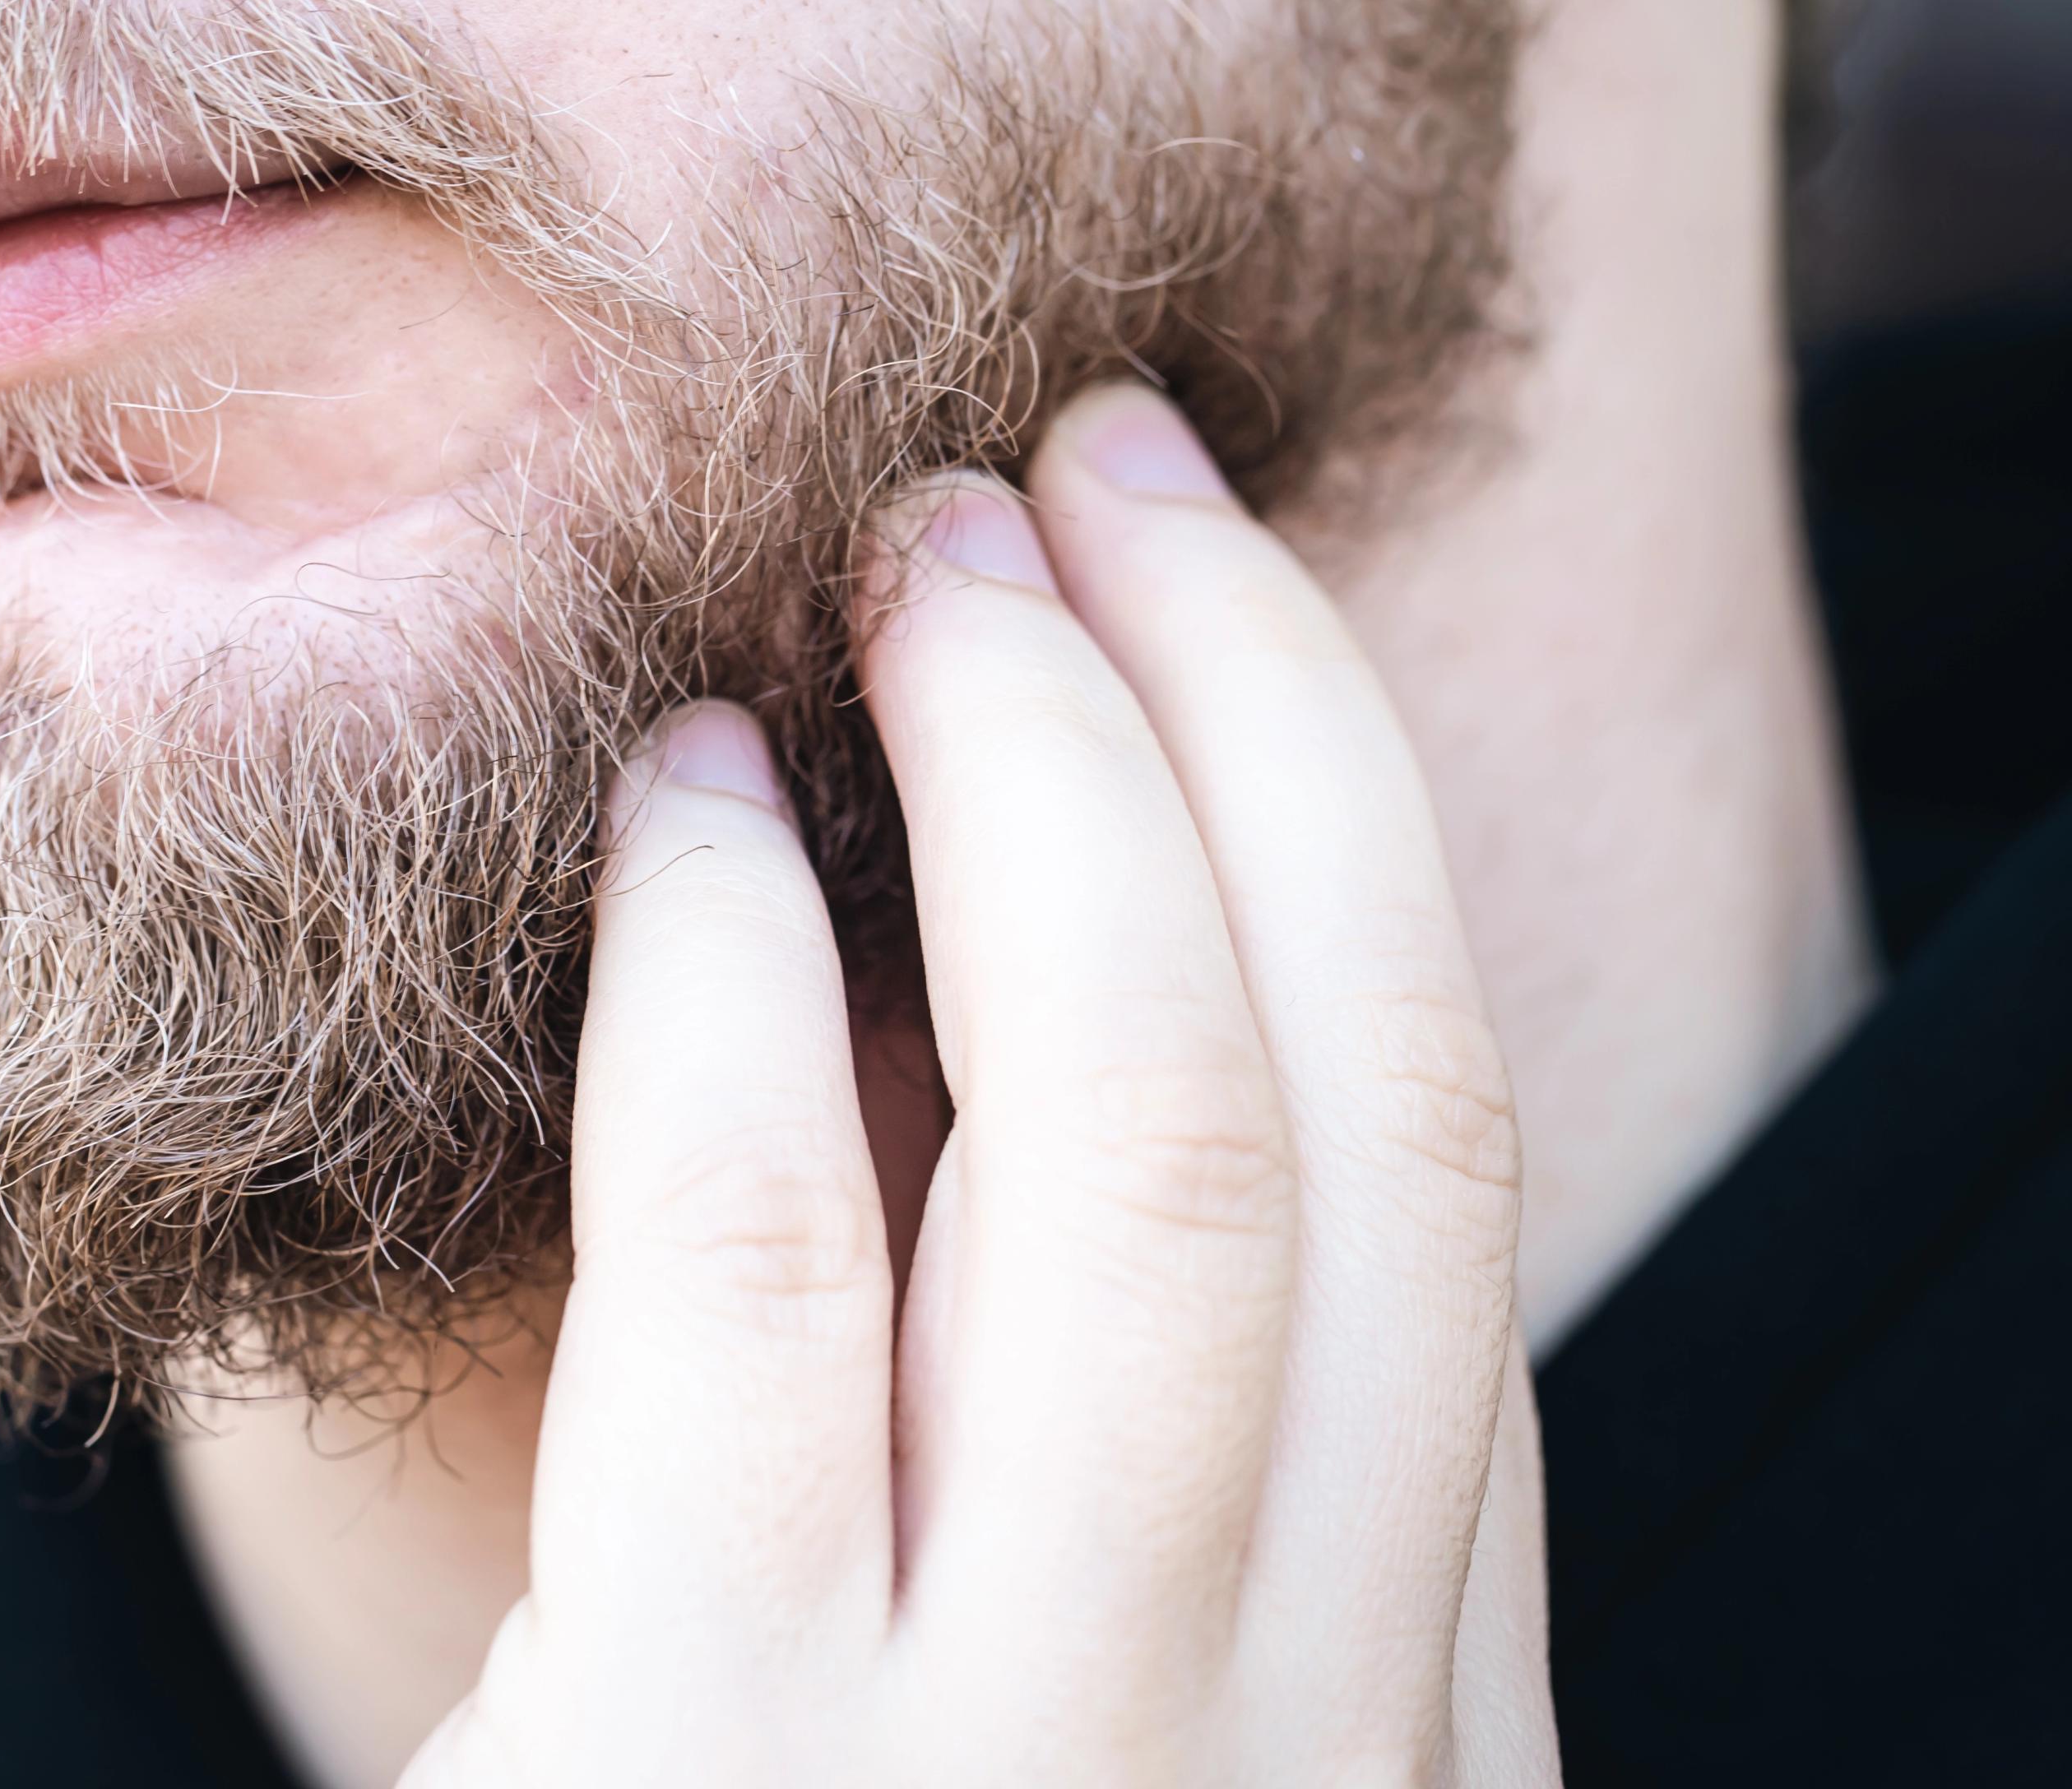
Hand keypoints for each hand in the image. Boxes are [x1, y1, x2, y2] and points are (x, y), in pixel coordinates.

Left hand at [403, 385, 1556, 1787]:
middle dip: (1259, 741)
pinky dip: (735, 990)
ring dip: (1061, 791)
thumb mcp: (1039, 1745)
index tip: (1212, 620)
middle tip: (1093, 474)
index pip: (1451, 1237)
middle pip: (1370, 1134)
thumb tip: (997, 1030)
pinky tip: (682, 801)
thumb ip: (1102, 1496)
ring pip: (1168, 1171)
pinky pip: (771, 1291)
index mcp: (1388, 1760)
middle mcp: (1291, 1771)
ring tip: (927, 548)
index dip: (1349, 860)